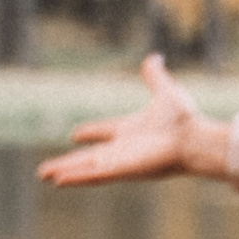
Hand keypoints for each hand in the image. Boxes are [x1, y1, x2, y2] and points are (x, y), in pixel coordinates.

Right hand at [38, 55, 233, 187]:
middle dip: (67, 162)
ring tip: (43, 175)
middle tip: (47, 168)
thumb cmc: (184, 120)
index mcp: (130, 130)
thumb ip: (154, 76)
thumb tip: (154, 57)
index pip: (105, 131)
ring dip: (65, 171)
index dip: (91, 132)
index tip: (75, 134)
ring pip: (86, 168)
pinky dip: (76, 177)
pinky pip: (94, 175)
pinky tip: (59, 180)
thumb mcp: (165, 91)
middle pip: (89, 157)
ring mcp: (121, 161)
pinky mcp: (121, 170)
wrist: (194, 138)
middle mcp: (122, 148)